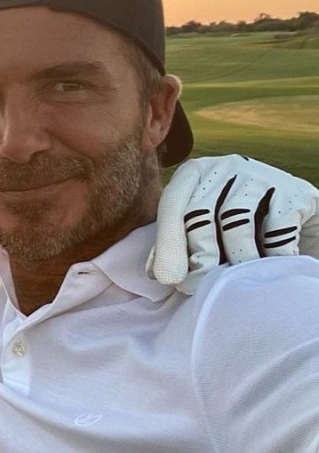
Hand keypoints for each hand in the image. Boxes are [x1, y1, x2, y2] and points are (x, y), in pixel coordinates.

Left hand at [149, 155, 318, 293]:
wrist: (296, 214)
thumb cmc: (241, 226)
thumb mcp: (206, 228)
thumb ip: (178, 244)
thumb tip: (155, 274)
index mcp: (194, 173)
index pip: (172, 203)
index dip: (167, 242)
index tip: (167, 278)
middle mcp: (224, 167)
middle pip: (201, 212)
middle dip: (199, 255)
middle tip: (200, 285)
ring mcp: (261, 175)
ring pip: (236, 220)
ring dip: (235, 257)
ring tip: (237, 278)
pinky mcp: (295, 191)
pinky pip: (277, 228)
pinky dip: (271, 254)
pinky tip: (270, 267)